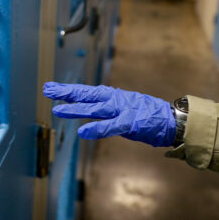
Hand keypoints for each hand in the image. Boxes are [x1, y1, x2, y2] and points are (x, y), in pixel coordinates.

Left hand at [43, 82, 175, 146]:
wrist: (171, 120)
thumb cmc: (145, 114)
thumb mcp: (121, 107)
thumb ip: (104, 107)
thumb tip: (87, 106)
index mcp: (111, 96)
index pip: (85, 92)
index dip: (67, 90)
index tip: (50, 88)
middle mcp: (113, 100)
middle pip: (86, 95)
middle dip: (66, 93)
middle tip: (47, 90)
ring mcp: (121, 110)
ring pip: (94, 108)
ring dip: (75, 109)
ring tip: (58, 110)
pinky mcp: (130, 123)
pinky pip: (110, 126)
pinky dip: (97, 129)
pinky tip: (83, 132)